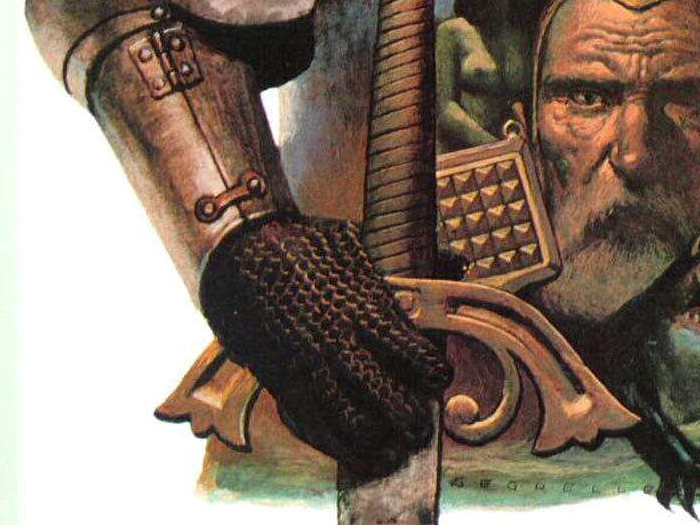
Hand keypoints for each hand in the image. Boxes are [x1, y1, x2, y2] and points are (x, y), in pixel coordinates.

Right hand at [199, 216, 450, 478]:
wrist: (241, 256)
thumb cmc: (304, 247)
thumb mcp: (355, 244)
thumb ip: (408, 259)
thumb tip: (458, 260)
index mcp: (357, 303)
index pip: (401, 344)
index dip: (425, 367)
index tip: (441, 377)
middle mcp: (333, 338)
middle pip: (376, 388)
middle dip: (403, 414)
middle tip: (421, 428)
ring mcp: (306, 362)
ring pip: (343, 415)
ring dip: (372, 439)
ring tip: (394, 453)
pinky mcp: (282, 379)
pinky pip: (310, 422)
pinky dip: (334, 444)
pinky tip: (353, 454)